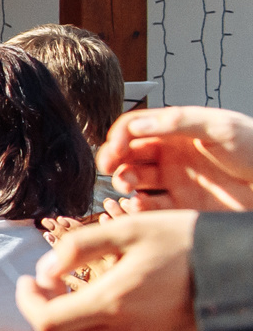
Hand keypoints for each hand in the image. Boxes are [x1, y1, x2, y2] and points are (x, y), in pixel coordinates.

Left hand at [13, 208, 200, 330]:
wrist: (237, 267)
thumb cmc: (185, 241)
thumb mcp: (129, 229)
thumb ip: (79, 247)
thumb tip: (44, 270)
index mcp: (113, 302)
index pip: (47, 321)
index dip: (27, 301)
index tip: (27, 279)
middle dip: (42, 308)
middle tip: (46, 281)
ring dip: (66, 322)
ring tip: (71, 290)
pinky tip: (99, 310)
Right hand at [99, 105, 252, 211]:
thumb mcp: (220, 127)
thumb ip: (178, 122)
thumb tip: (137, 125)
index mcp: (177, 132)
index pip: (135, 129)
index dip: (119, 137)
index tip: (115, 148)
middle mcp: (172, 156)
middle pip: (129, 155)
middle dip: (114, 160)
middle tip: (111, 168)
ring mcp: (175, 182)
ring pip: (134, 181)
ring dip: (124, 182)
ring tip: (129, 186)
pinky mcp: (181, 208)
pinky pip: (150, 208)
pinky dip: (139, 207)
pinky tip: (141, 203)